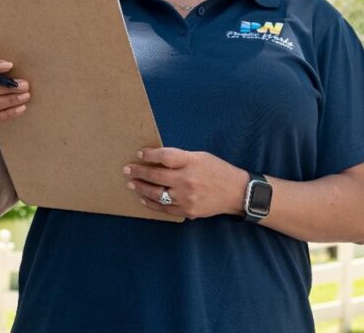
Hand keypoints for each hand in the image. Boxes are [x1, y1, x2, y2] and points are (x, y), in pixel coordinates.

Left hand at [123, 147, 246, 219]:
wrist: (236, 193)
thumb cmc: (218, 171)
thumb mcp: (202, 157)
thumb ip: (181, 158)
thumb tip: (157, 160)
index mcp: (192, 162)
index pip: (165, 157)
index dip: (150, 155)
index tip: (140, 154)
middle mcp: (188, 180)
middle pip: (156, 176)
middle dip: (139, 172)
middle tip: (127, 170)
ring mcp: (186, 197)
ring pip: (156, 194)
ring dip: (141, 188)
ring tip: (132, 184)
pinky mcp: (187, 211)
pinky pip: (163, 208)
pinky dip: (151, 203)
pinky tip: (144, 198)